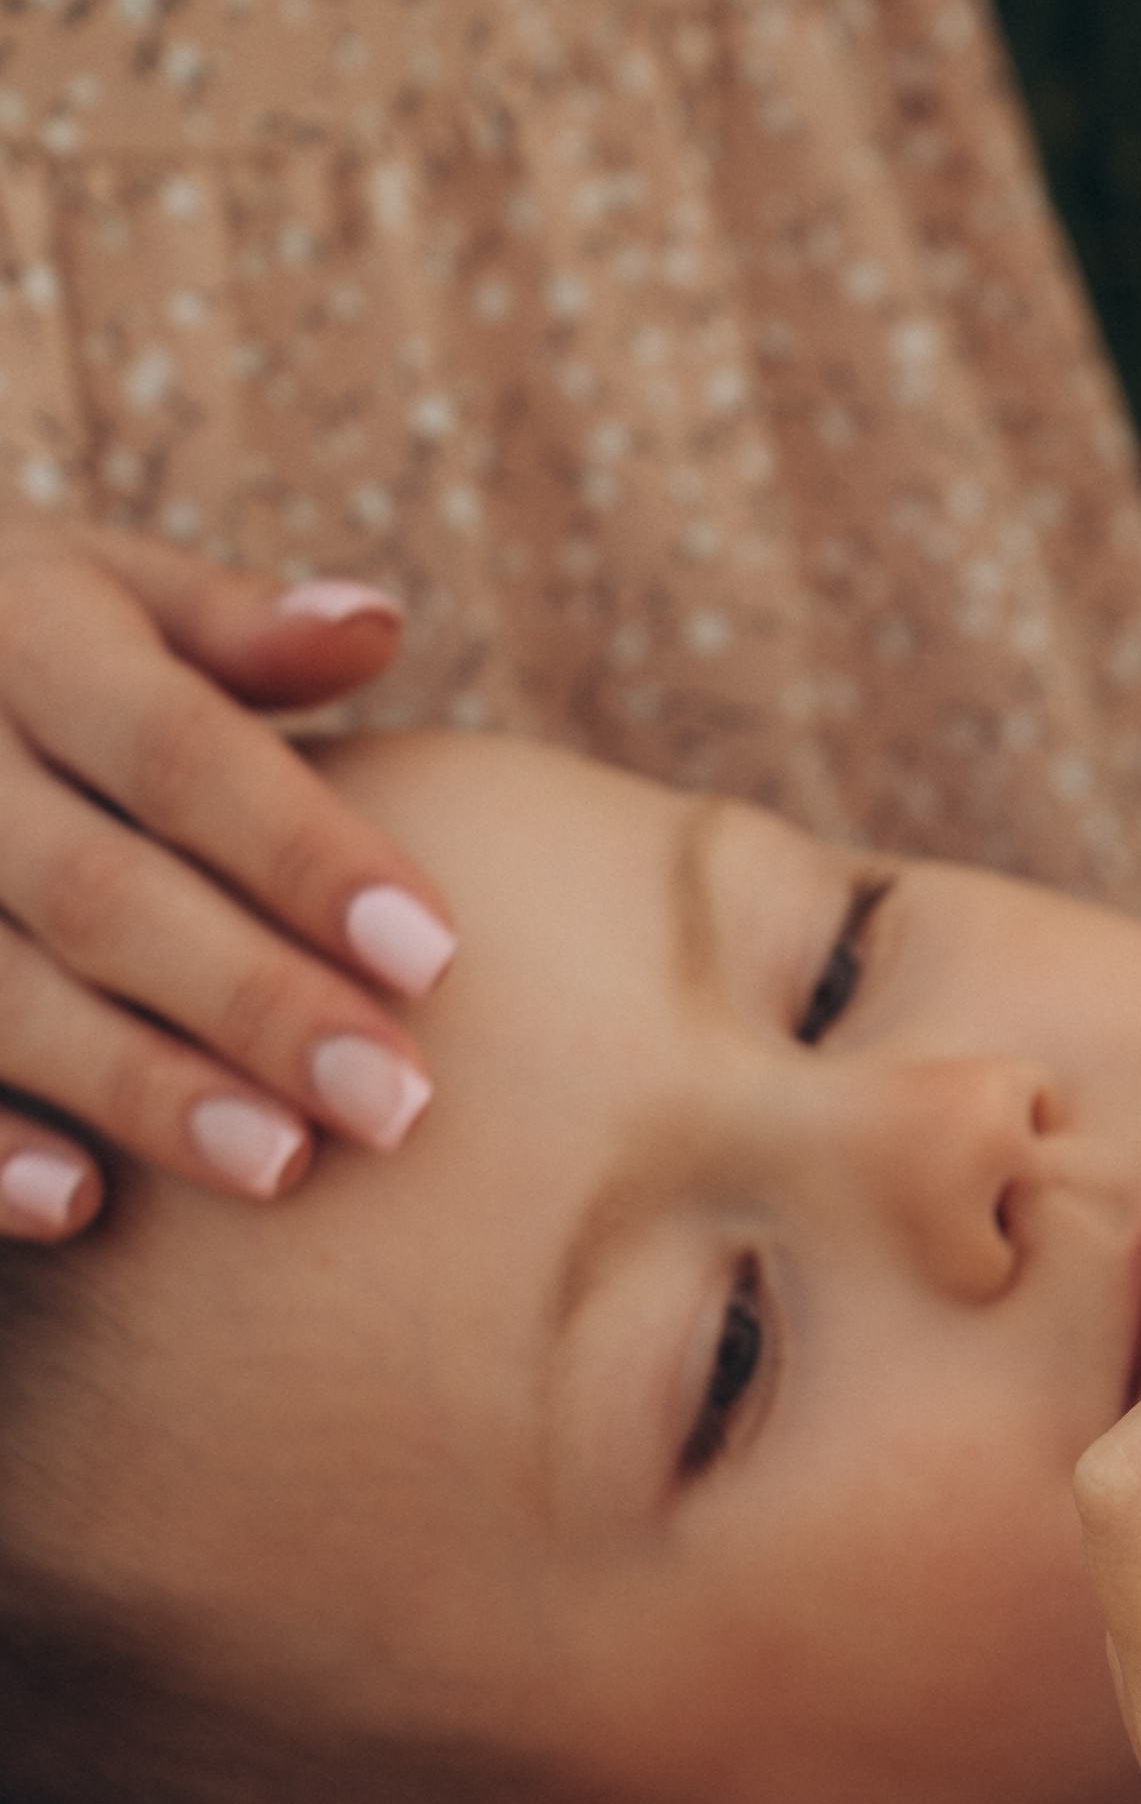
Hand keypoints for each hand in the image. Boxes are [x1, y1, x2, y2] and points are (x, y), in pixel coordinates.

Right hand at [0, 530, 455, 1235]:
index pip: (181, 752)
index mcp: (27, 640)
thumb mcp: (112, 592)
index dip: (307, 855)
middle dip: (254, 1002)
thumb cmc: (30, 640)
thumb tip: (374, 621)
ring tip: (282, 1167)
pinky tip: (79, 1211)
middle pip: (100, 894)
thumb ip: (238, 627)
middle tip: (396, 1103)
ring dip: (138, 1088)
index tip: (436, 957)